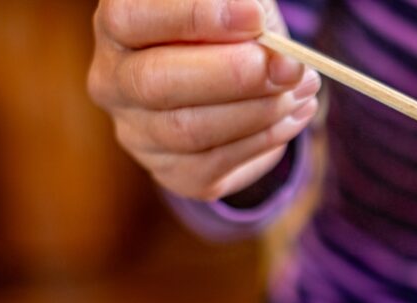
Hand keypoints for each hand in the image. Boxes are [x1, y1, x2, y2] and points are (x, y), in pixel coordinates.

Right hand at [87, 0, 319, 200]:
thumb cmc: (229, 30)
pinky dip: (265, 140)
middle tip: (289, 66)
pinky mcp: (172, 172)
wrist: (229, 82)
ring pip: (189, 131)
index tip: (255, 16)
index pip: (131, 18)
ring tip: (303, 88)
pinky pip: (215, 165)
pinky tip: (294, 116)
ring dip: (259, 111)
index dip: (194, 17)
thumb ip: (247, 12)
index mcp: (117, 25)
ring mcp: (138, 133)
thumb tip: (272, 49)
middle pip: (155, 83)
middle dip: (234, 76)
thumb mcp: (237, 5)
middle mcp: (113, 82)